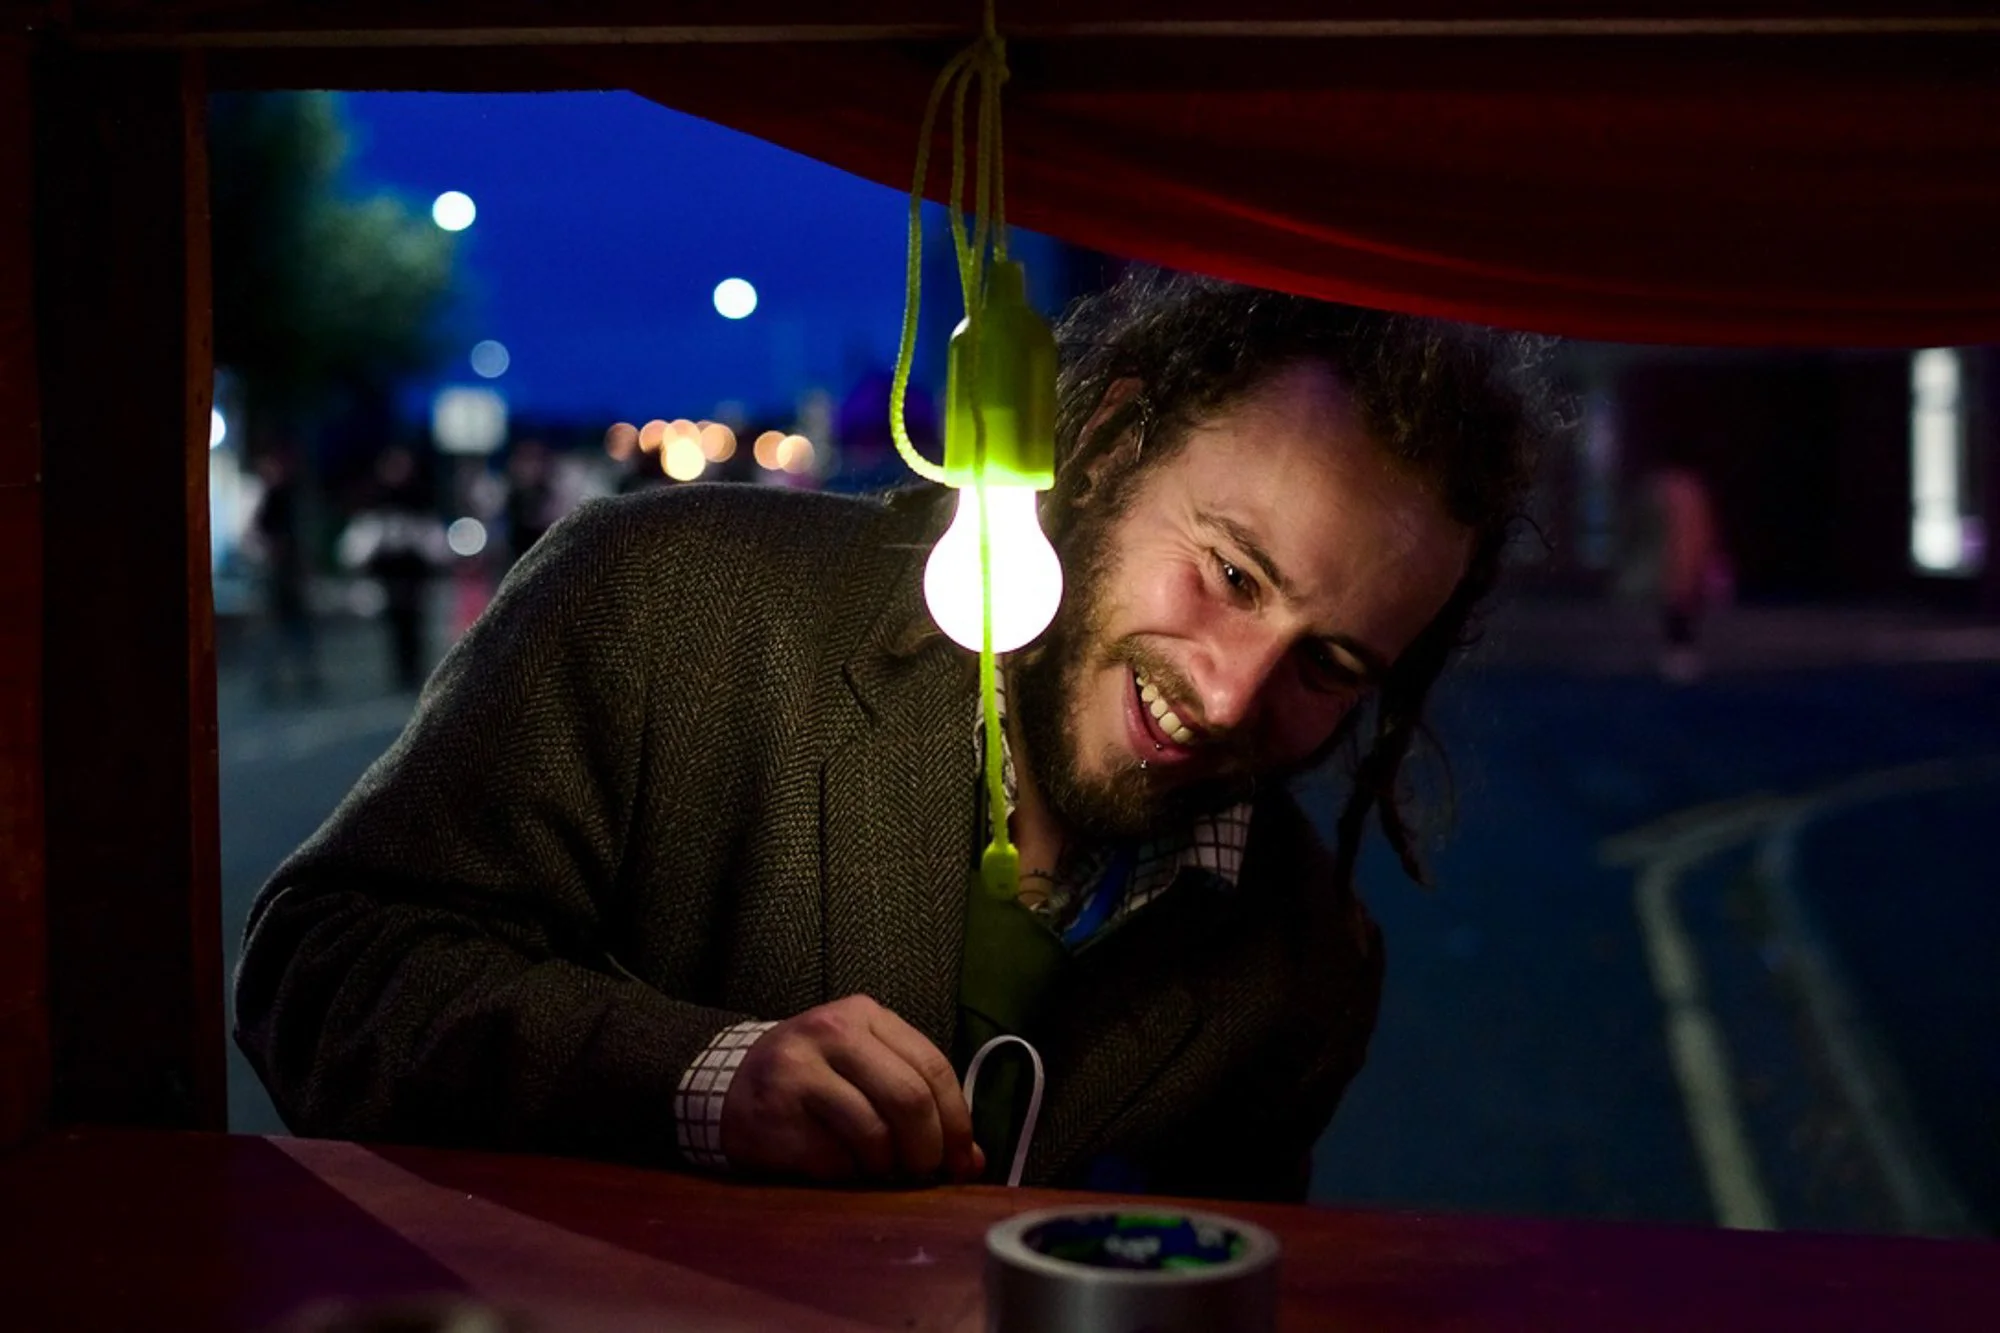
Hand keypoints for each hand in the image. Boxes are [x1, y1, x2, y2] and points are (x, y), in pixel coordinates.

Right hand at [720, 995, 984, 1183]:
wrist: (727, 1084)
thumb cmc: (812, 1078)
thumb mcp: (865, 1069)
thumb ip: (919, 1100)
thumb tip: (971, 1161)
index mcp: (864, 1015)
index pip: (932, 1066)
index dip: (957, 1120)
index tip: (961, 1160)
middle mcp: (832, 1032)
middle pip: (909, 1099)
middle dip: (927, 1150)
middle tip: (923, 1173)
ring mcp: (799, 1071)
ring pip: (874, 1135)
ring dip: (885, 1168)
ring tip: (877, 1171)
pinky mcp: (775, 1115)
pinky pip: (835, 1161)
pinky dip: (847, 1176)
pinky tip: (836, 1167)